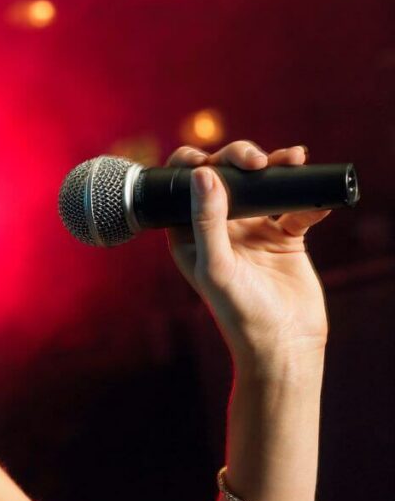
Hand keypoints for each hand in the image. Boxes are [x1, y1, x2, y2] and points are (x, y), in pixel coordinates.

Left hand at [165, 141, 330, 370]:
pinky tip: (316, 197)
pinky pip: (295, 206)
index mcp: (189, 234)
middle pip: (224, 177)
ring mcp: (252, 230)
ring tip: (290, 158)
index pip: (184, 188)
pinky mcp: (284, 237)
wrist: (283, 344)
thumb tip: (202, 174)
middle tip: (256, 160)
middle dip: (238, 158)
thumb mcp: (216, 265)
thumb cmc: (239, 313)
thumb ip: (207, 221)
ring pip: (260, 185)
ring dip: (275, 167)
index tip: (205, 157)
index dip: (190, 164)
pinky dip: (306, 196)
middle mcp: (218, 228)